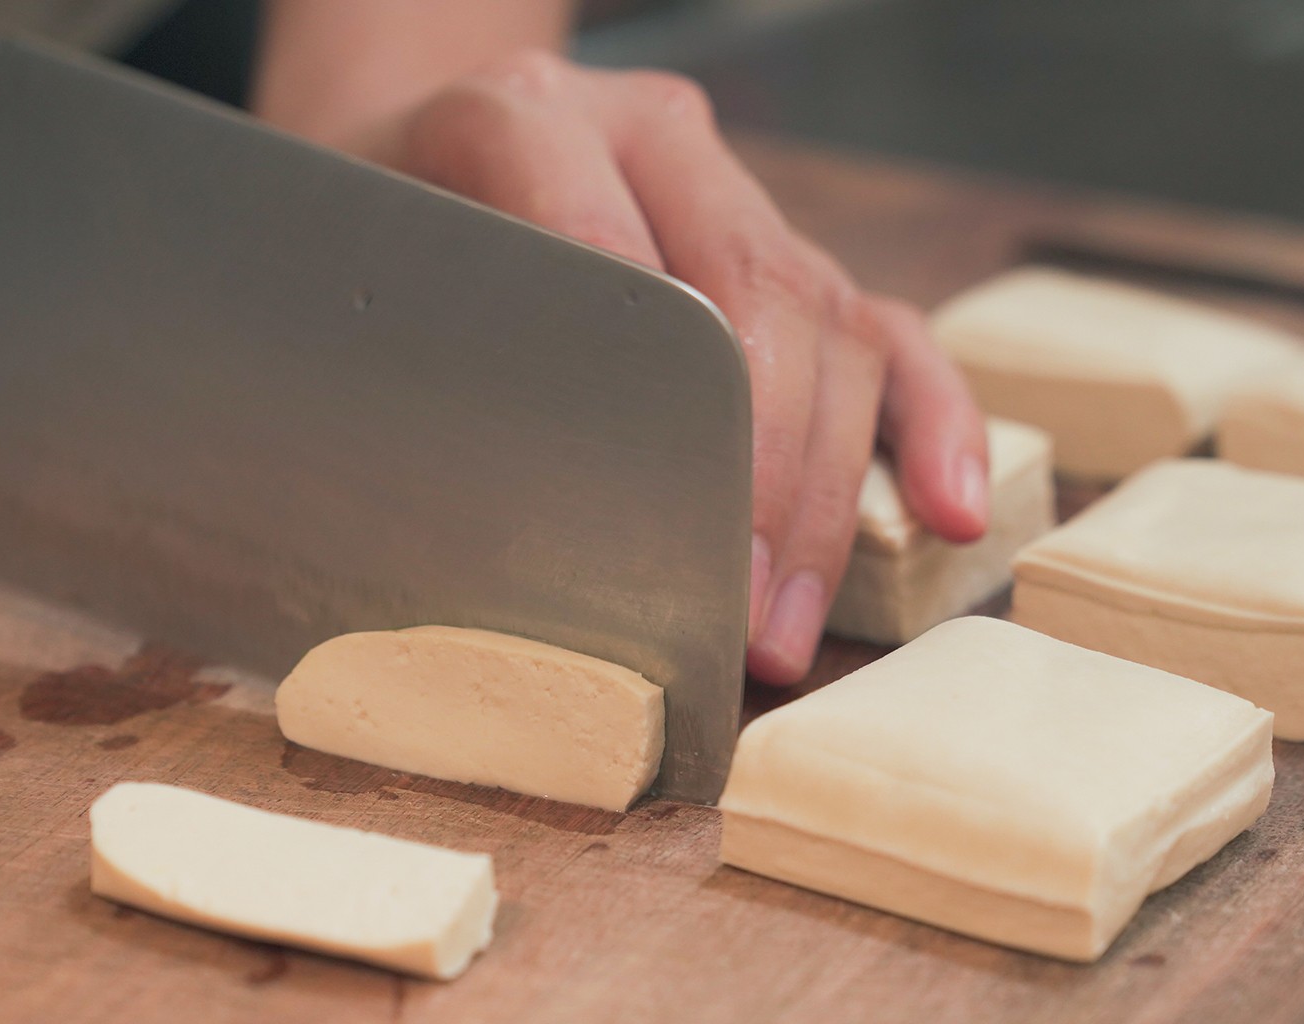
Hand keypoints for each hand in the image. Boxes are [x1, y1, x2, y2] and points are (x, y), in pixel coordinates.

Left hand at [261, 46, 990, 685]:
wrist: (411, 148)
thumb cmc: (371, 235)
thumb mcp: (349, 276)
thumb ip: (406, 362)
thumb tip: (453, 552)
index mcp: (525, 118)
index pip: (624, 264)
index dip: (662, 419)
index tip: (668, 557)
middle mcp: (649, 137)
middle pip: (759, 305)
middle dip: (763, 483)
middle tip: (742, 623)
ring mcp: (736, 189)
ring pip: (836, 327)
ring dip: (829, 494)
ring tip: (793, 625)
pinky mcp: (792, 246)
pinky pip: (888, 331)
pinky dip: (933, 422)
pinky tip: (954, 507)